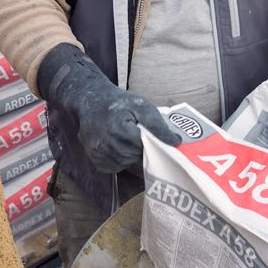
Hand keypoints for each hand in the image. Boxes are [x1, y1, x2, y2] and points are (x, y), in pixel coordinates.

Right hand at [37, 43, 178, 172]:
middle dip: (141, 148)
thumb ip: (158, 125)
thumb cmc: (119, 103)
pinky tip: (120, 146)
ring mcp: (97, 152)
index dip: (150, 141)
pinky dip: (120, 160)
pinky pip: (114, 167)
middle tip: (140, 136)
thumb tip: (175, 141)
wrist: (92, 101)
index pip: (143, 146)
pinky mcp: (94, 158)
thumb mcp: (142, 106)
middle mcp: (104, 143)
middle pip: (134, 157)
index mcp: (118, 129)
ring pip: (125, 164)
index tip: (151, 134)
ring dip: (131, 155)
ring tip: (129, 139)